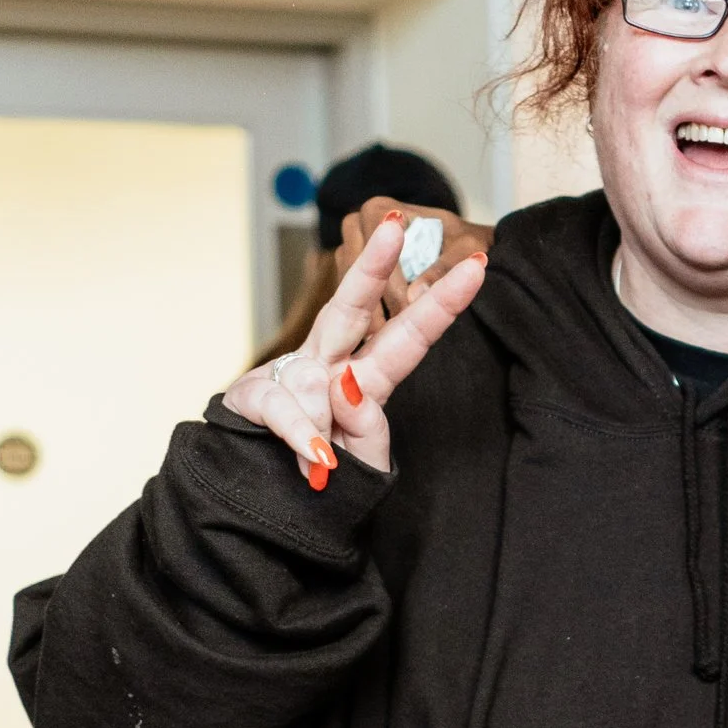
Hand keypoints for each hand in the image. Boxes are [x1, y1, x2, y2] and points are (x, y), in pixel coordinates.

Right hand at [226, 215, 484, 486]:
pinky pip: (282, 405)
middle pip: (351, 307)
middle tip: (396, 226)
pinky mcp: (250, 393)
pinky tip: (314, 459)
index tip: (478, 266)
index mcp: (365, 379)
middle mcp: (327, 365)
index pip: (408, 336)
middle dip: (373, 266)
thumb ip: (367, 432)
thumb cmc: (321, 479)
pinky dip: (300, 435)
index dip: (442, 303)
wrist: (255, 500)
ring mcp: (287, 374)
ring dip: (322, 428)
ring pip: (315, 378)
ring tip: (321, 464)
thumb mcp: (361, 466)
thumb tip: (348, 386)